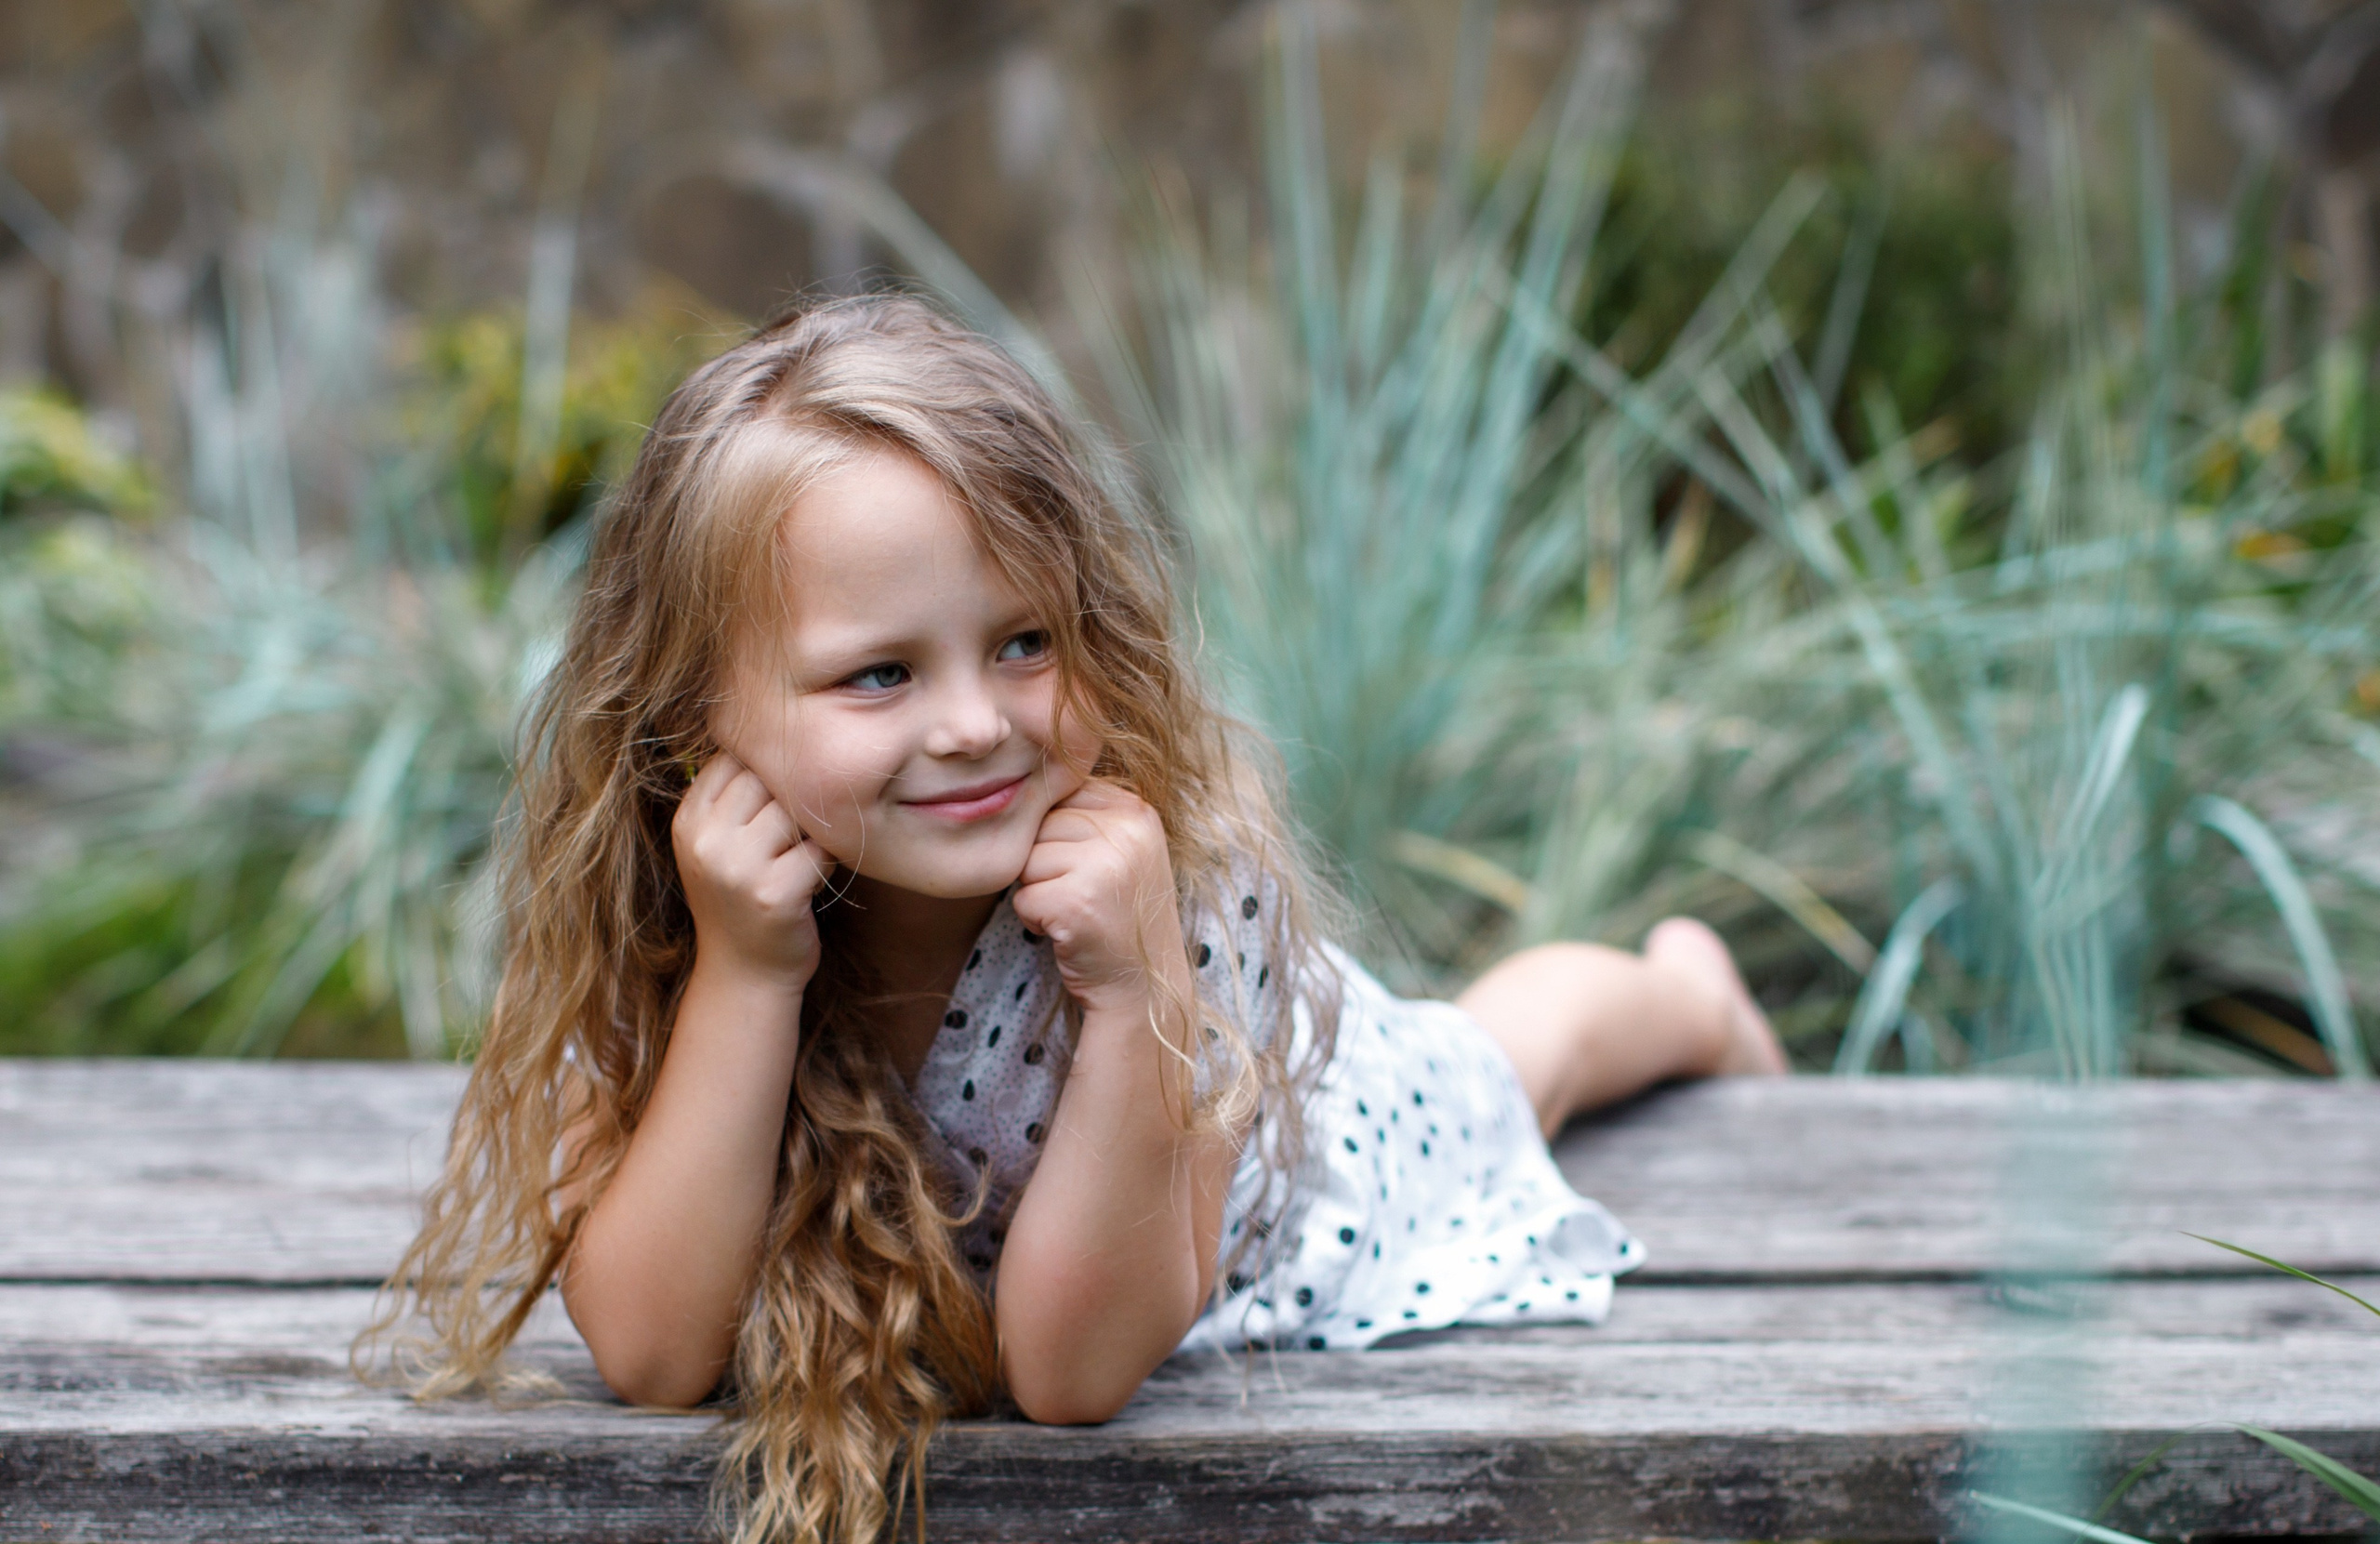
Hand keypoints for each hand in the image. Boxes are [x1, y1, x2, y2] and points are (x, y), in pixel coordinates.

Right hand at [672, 752, 829, 990]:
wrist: (745, 976)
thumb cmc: (744, 899)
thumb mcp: (720, 844)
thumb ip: (736, 796)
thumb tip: (778, 732)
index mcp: (689, 819)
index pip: (737, 756)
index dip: (771, 771)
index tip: (781, 800)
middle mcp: (704, 839)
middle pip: (771, 778)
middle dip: (794, 801)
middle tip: (794, 837)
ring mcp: (736, 867)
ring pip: (798, 812)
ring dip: (813, 833)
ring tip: (800, 860)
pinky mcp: (773, 893)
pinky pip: (820, 850)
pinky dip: (826, 864)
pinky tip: (811, 884)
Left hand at [1013, 779, 1183, 1019]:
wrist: (1144, 987)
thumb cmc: (1119, 916)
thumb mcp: (1122, 851)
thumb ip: (1086, 814)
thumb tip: (1021, 784)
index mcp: (1136, 810)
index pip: (1061, 796)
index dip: (1059, 836)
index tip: (1088, 869)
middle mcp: (1127, 830)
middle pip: (1040, 826)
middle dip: (1046, 865)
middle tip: (1081, 895)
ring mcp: (1105, 865)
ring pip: (1027, 859)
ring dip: (1038, 891)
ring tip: (1076, 911)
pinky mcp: (1077, 902)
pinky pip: (1022, 896)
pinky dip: (1034, 919)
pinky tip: (1068, 931)